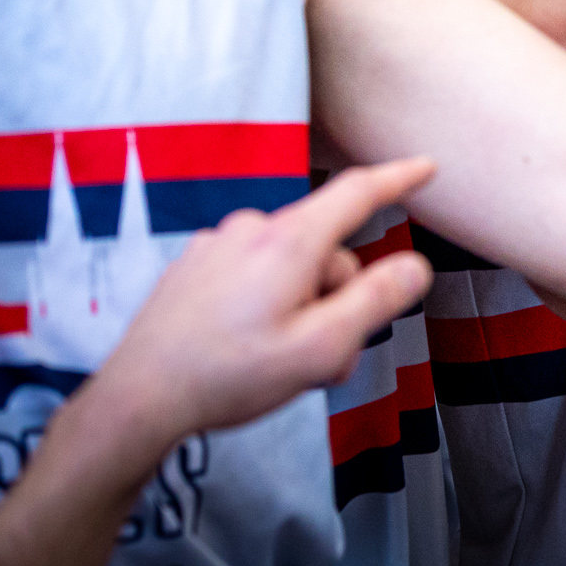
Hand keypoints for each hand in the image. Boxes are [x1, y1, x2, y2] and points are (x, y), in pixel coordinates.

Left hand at [93, 158, 435, 441]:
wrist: (139, 397)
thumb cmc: (231, 375)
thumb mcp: (321, 348)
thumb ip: (376, 301)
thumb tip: (416, 265)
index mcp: (289, 243)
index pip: (357, 193)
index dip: (398, 179)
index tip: (426, 167)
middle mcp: (252, 229)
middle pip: (326, 248)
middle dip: (339, 297)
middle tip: (325, 356)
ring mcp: (218, 245)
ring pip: (290, 265)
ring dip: (302, 305)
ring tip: (278, 360)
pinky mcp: (194, 266)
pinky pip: (254, 272)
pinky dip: (267, 302)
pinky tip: (244, 346)